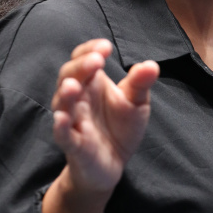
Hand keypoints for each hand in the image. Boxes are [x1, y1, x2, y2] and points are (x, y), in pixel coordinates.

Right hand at [43, 39, 159, 212]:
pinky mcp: (73, 144)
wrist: (113, 165)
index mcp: (92, 83)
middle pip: (69, 76)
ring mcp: (73, 120)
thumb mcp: (136, 103)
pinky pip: (62, 134)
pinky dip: (60, 126)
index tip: (106, 47)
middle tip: (96, 60)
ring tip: (74, 85)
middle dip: (80, 67)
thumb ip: (141, 84)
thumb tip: (151, 65)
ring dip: (66, 93)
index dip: (90, 50)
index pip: (83, 59)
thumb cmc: (120, 127)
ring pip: (62, 103)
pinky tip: (62, 118)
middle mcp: (78, 98)